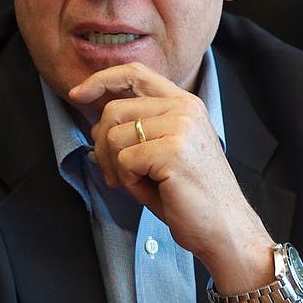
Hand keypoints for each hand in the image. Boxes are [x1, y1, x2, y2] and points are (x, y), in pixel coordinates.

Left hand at [68, 62, 272, 286]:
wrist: (225, 229)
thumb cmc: (190, 196)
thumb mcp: (163, 151)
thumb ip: (137, 130)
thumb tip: (94, 124)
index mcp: (184, 103)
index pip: (135, 73)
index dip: (102, 79)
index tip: (77, 94)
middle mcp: (184, 108)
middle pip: (114, 110)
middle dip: (101, 145)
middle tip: (113, 174)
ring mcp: (180, 126)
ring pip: (114, 136)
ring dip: (117, 168)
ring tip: (140, 184)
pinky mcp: (172, 150)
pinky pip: (123, 160)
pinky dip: (129, 182)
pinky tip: (151, 190)